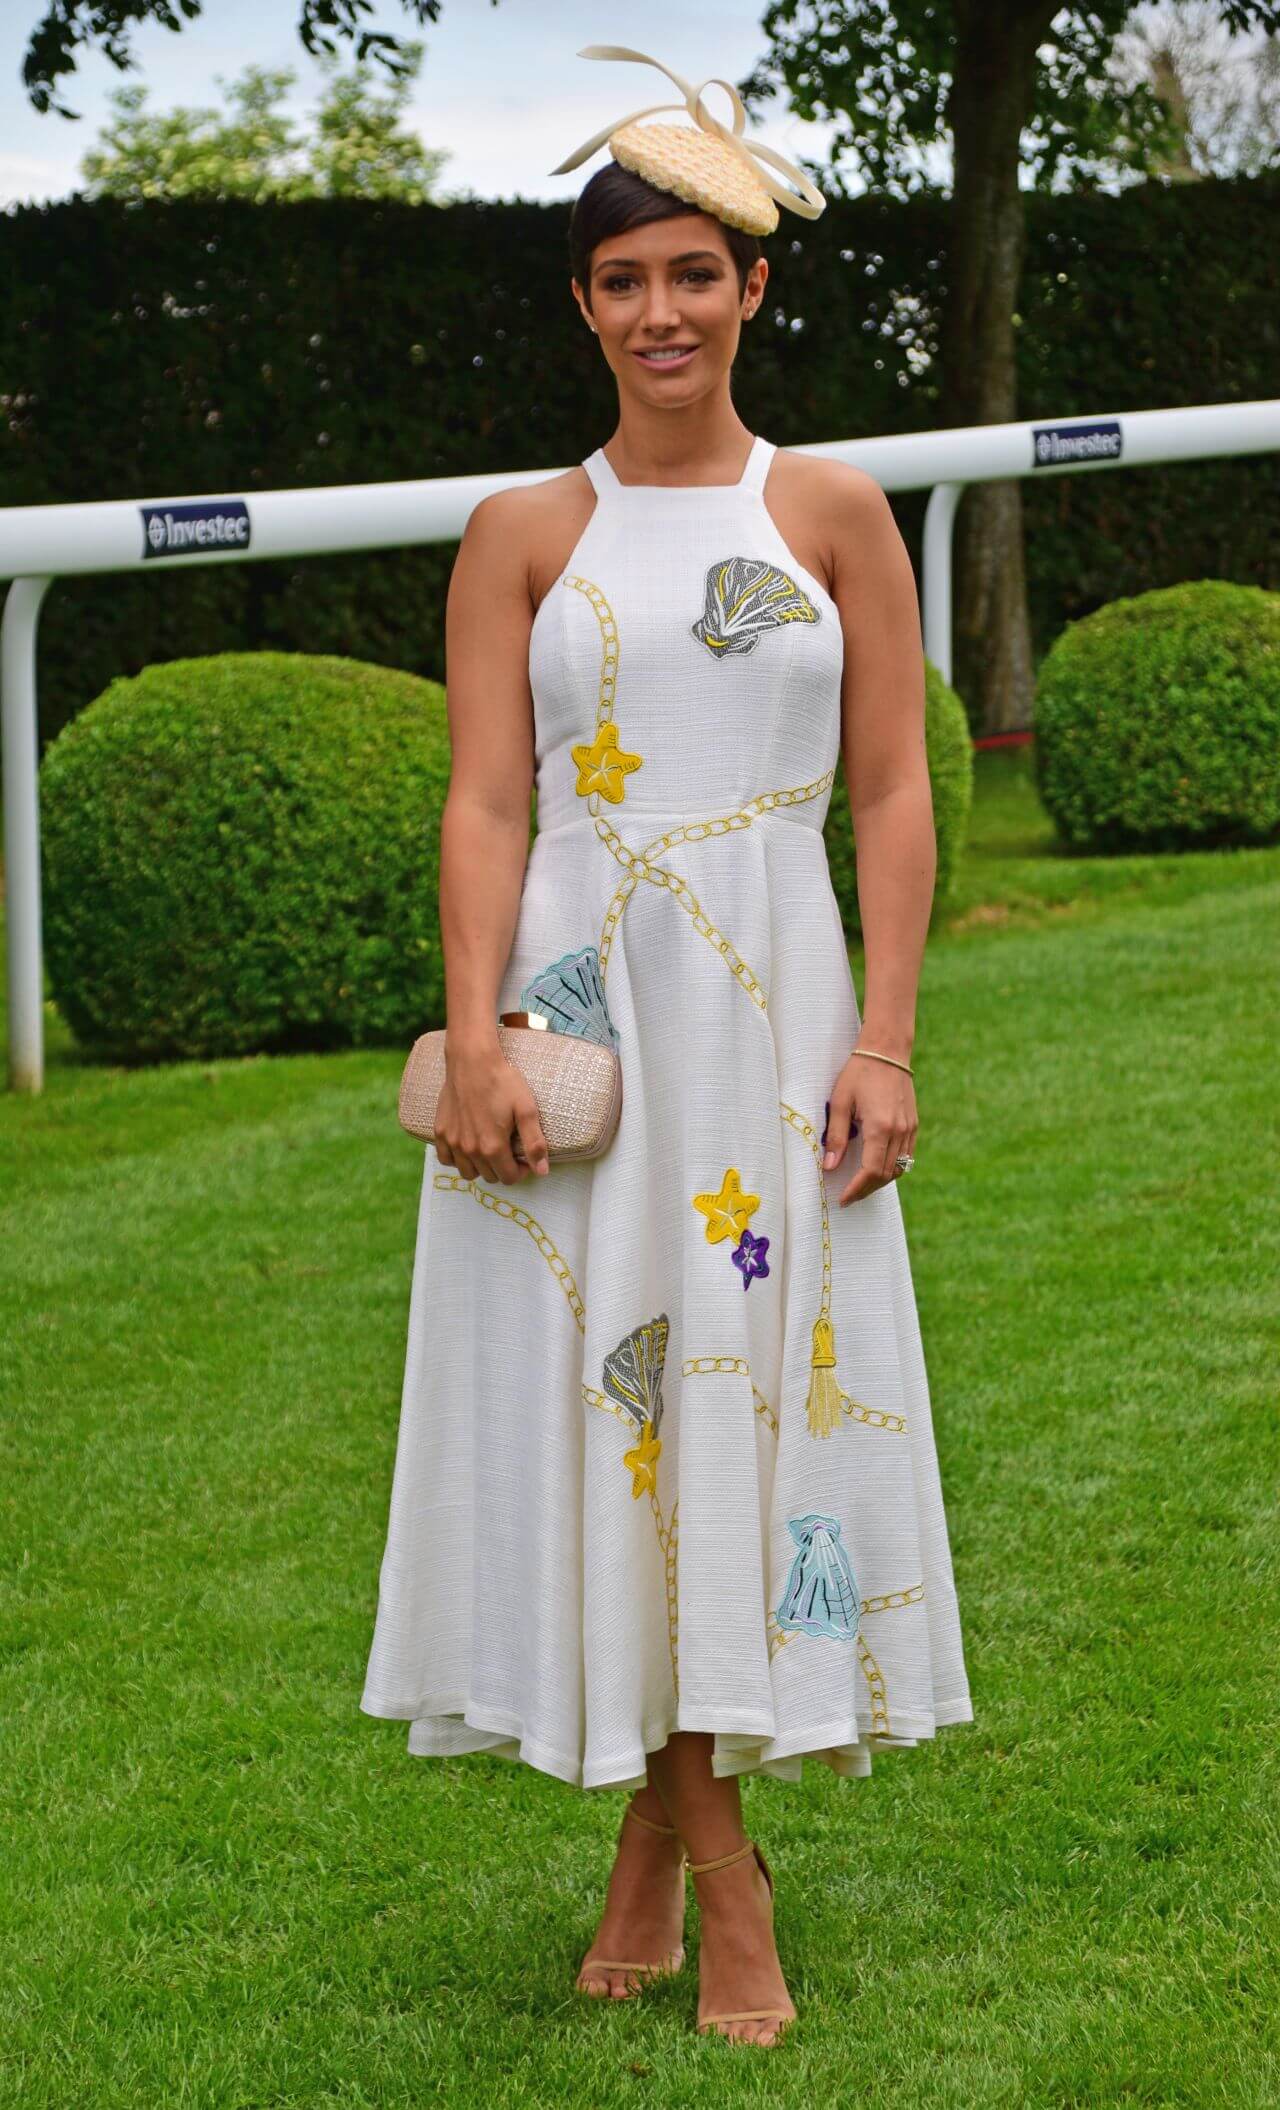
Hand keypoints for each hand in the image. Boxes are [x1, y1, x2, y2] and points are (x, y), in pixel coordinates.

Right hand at [432, 1042, 550, 1183]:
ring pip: (467, 1172)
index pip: (509, 1178)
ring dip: (481, 1167)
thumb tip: (542, 1171)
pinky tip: (468, 1146)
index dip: (521, 1172)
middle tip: (510, 1151)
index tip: (525, 1159)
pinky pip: (445, 1159)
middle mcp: (470, 1149)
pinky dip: (457, 1160)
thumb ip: (534, 1143)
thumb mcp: (526, 1109)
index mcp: (492, 1147)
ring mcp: (452, 1141)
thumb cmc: (502, 1082)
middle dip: (503, 1169)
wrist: (472, 1060)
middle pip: (489, 1176)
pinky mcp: (440, 1131)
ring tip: (490, 1150)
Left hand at [822, 1048, 916, 1206]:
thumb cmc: (859, 1073)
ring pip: (899, 1168)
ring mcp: (909, 1129)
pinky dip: (892, 1168)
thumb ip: (835, 1137)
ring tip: (860, 1185)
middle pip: (886, 1175)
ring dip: (879, 1181)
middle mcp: (899, 1132)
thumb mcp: (840, 1103)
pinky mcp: (913, 1124)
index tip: (843, 1198)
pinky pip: (906, 1156)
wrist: (886, 1052)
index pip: (871, 1171)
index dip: (856, 1189)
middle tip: (848, 1196)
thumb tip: (829, 1167)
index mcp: (880, 1127)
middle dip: (866, 1190)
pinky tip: (876, 1168)